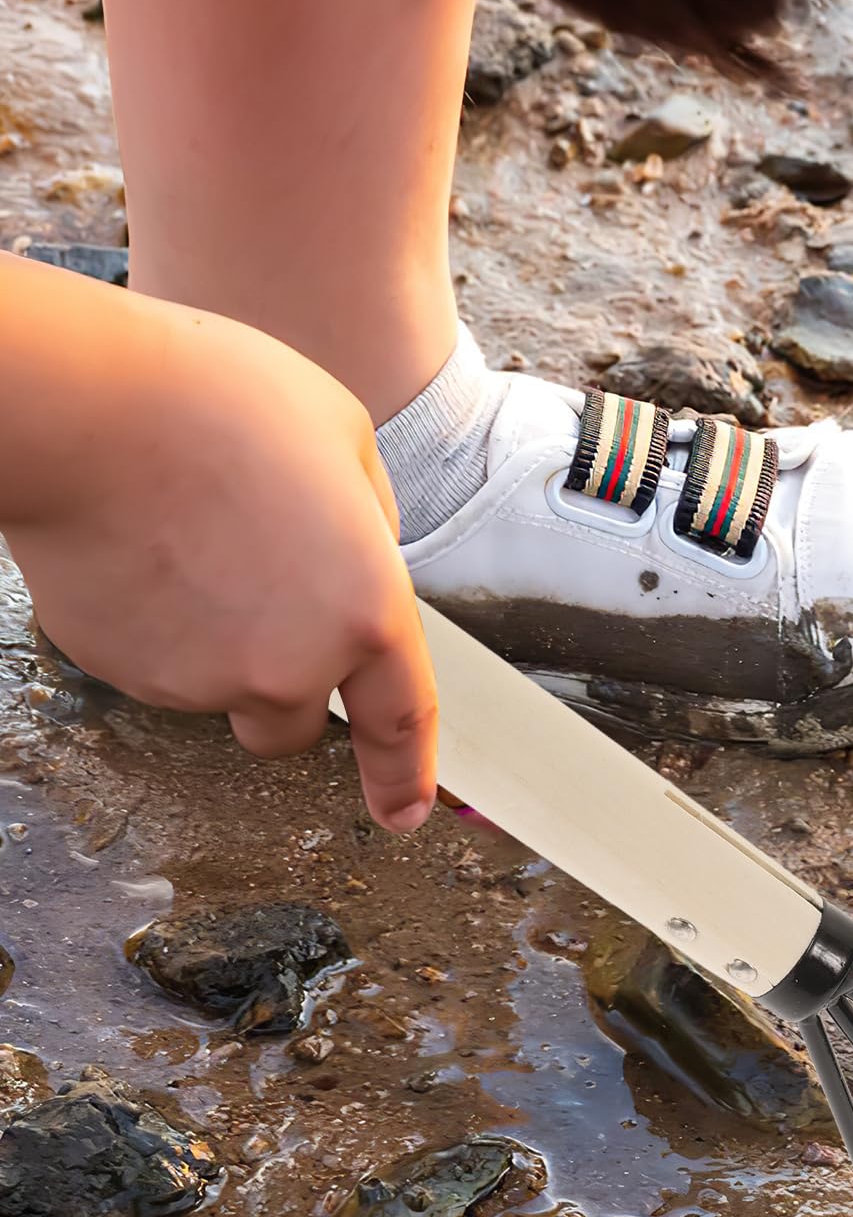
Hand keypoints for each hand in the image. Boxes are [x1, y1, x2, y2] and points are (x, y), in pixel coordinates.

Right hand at [4, 277, 436, 829]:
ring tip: (190, 545)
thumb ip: (371, 521)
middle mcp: (292, 666)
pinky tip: (144, 555)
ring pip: (221, 692)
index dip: (405, 775)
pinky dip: (156, 629)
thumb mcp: (345, 438)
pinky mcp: (126, 673)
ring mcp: (202, 679)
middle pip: (295, 725)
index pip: (400, 720)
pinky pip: (155, 666)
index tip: (404, 814)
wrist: (83, 408)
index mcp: (367, 612)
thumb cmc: (218, 403)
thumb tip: (364, 556)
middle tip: (252, 596)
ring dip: (217, 647)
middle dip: (284, 685)